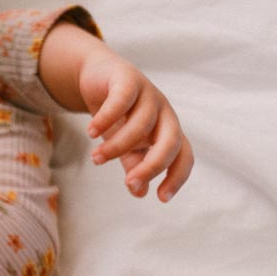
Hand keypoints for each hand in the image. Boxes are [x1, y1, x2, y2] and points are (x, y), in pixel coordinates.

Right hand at [79, 47, 193, 201]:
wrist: (99, 77)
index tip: (161, 198)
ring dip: (117, 146)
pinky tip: (92, 133)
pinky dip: (106, 118)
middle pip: (170, 142)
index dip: (177, 177)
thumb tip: (139, 193)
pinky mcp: (128, 78)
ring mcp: (148, 94)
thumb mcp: (126, 146)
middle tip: (130, 183)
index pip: (184, 156)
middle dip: (152, 166)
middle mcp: (164, 113)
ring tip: (96, 158)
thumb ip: (134, 167)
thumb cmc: (118, 116)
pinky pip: (122, 101)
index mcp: (168, 131)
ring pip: (141, 125)